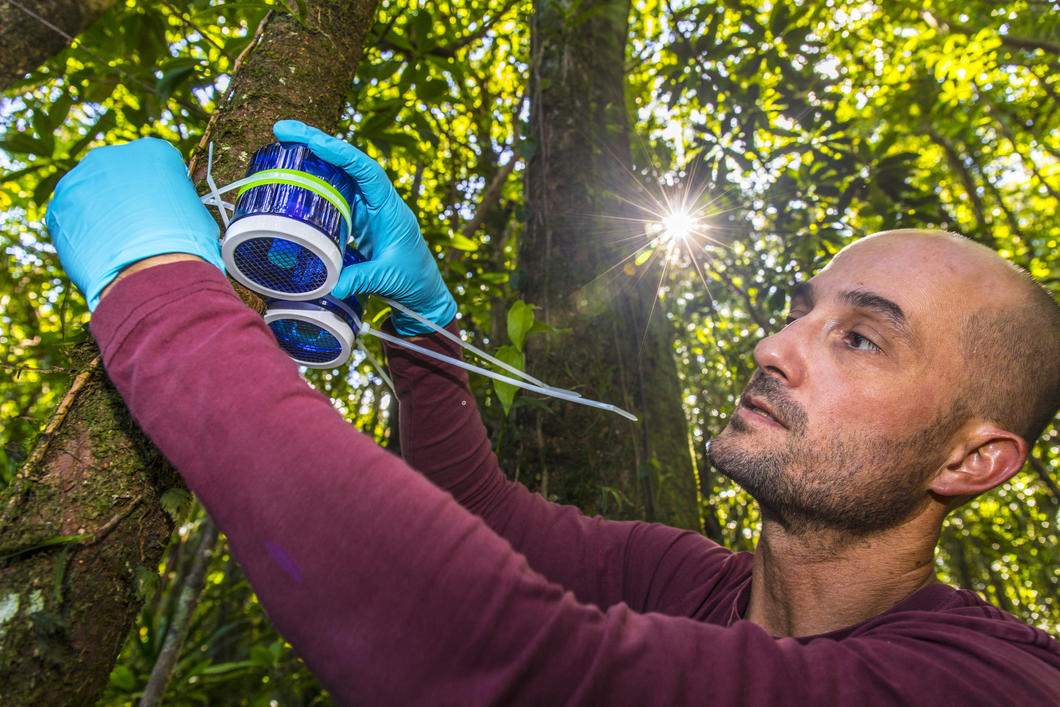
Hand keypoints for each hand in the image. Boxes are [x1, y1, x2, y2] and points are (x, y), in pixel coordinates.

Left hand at [45, 138, 223, 309]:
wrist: (153, 273)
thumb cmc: (182, 244)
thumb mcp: (196, 214)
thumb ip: (177, 202)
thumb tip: (174, 211)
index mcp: (151, 151)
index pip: (156, 163)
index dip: (161, 188)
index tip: (163, 206)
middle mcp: (112, 155)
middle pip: (118, 173)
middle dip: (127, 196)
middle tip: (139, 225)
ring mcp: (81, 178)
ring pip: (92, 192)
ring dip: (103, 212)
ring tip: (120, 241)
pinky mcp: (59, 206)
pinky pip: (72, 216)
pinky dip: (85, 230)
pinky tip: (103, 248)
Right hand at [272, 120, 456, 335]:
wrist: (421, 290)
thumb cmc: (412, 280)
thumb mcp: (387, 279)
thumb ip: (362, 279)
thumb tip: (333, 284)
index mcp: (390, 209)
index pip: (368, 173)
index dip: (343, 155)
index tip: (315, 142)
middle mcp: (378, 202)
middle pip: (348, 164)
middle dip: (318, 143)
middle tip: (283, 129)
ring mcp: (366, 208)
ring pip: (339, 175)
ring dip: (313, 157)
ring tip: (284, 140)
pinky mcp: (357, 218)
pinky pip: (335, 193)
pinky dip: (315, 181)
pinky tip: (294, 172)